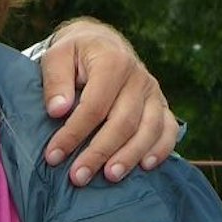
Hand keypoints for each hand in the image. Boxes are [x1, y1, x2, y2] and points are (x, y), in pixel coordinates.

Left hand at [38, 19, 180, 185]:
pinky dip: (161, 150)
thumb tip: (57, 110)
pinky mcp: (161, 106)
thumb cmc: (75, 55)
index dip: (74, 133)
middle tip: (78, 177)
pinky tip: (145, 167)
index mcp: (113, 63)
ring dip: (129, 156)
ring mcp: (153, 93)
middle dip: (99, 152)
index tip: (53, 156)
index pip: (94, 105)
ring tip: (110, 177)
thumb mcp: (56, 56)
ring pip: (149, 129)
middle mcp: (138, 78)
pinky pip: (169, 130)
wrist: (102, 43)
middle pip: (123, 122)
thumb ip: (55, 81)